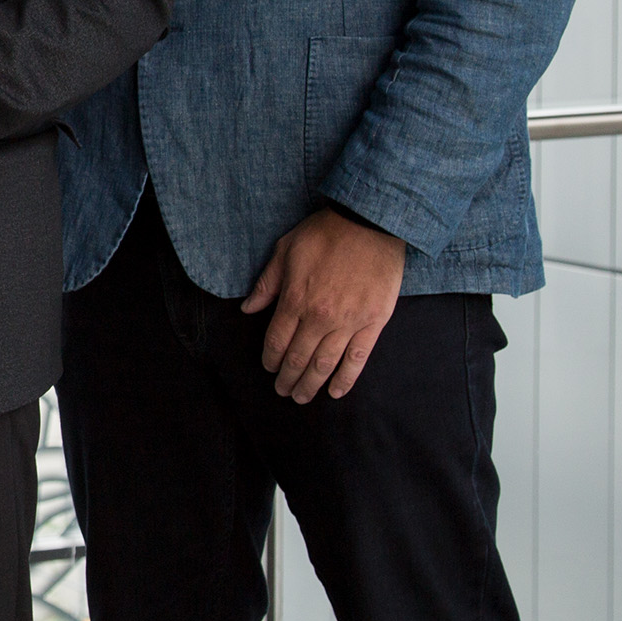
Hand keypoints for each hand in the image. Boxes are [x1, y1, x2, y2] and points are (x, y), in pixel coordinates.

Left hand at [241, 205, 404, 401]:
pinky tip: (335, 392)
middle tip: (282, 390)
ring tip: (301, 397)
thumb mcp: (285, 251)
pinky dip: (345, 379)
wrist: (369, 223)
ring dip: (310, 384)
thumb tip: (248, 309)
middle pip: (298, 357)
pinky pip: (358, 359)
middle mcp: (320, 317)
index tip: (268, 367)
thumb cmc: (324, 233)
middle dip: (287, 378)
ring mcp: (349, 322)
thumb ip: (267, 284)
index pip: (277, 340)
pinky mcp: (374, 323)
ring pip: (325, 364)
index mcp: (295, 299)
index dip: (270, 358)